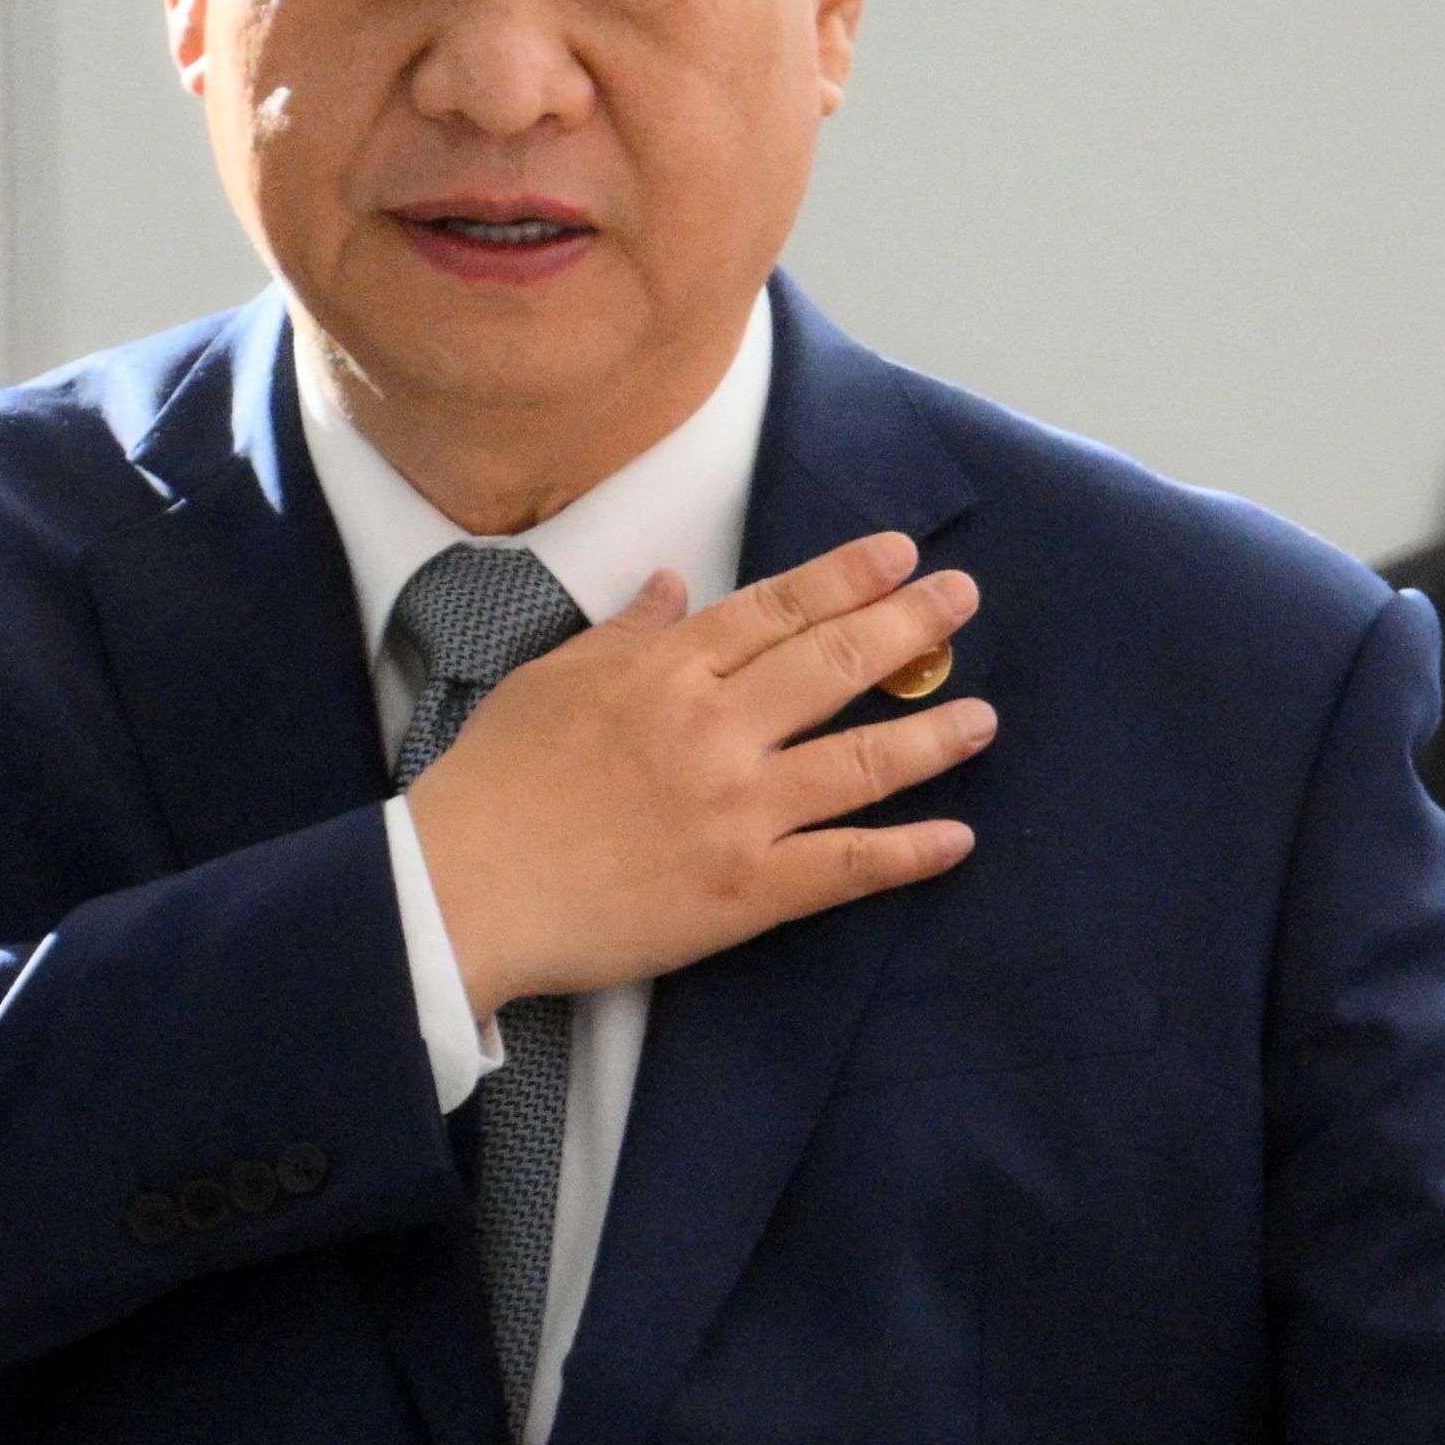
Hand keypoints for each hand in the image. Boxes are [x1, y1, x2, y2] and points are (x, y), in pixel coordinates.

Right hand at [408, 530, 991, 1015]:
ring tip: (982, 717)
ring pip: (860, 763)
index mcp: (668, 672)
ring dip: (931, 736)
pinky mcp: (744, 891)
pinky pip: (844, 867)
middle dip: (910, 626)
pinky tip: (956, 840)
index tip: (899, 553)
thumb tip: (669, 584)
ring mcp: (737, 811)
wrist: (462, 889)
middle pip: (835, 664)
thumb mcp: (552, 678)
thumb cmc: (495, 783)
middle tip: (963, 600)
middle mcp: (716, 730)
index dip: (847, 576)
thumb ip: (626, 632)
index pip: (778, 608)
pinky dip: (907, 854)